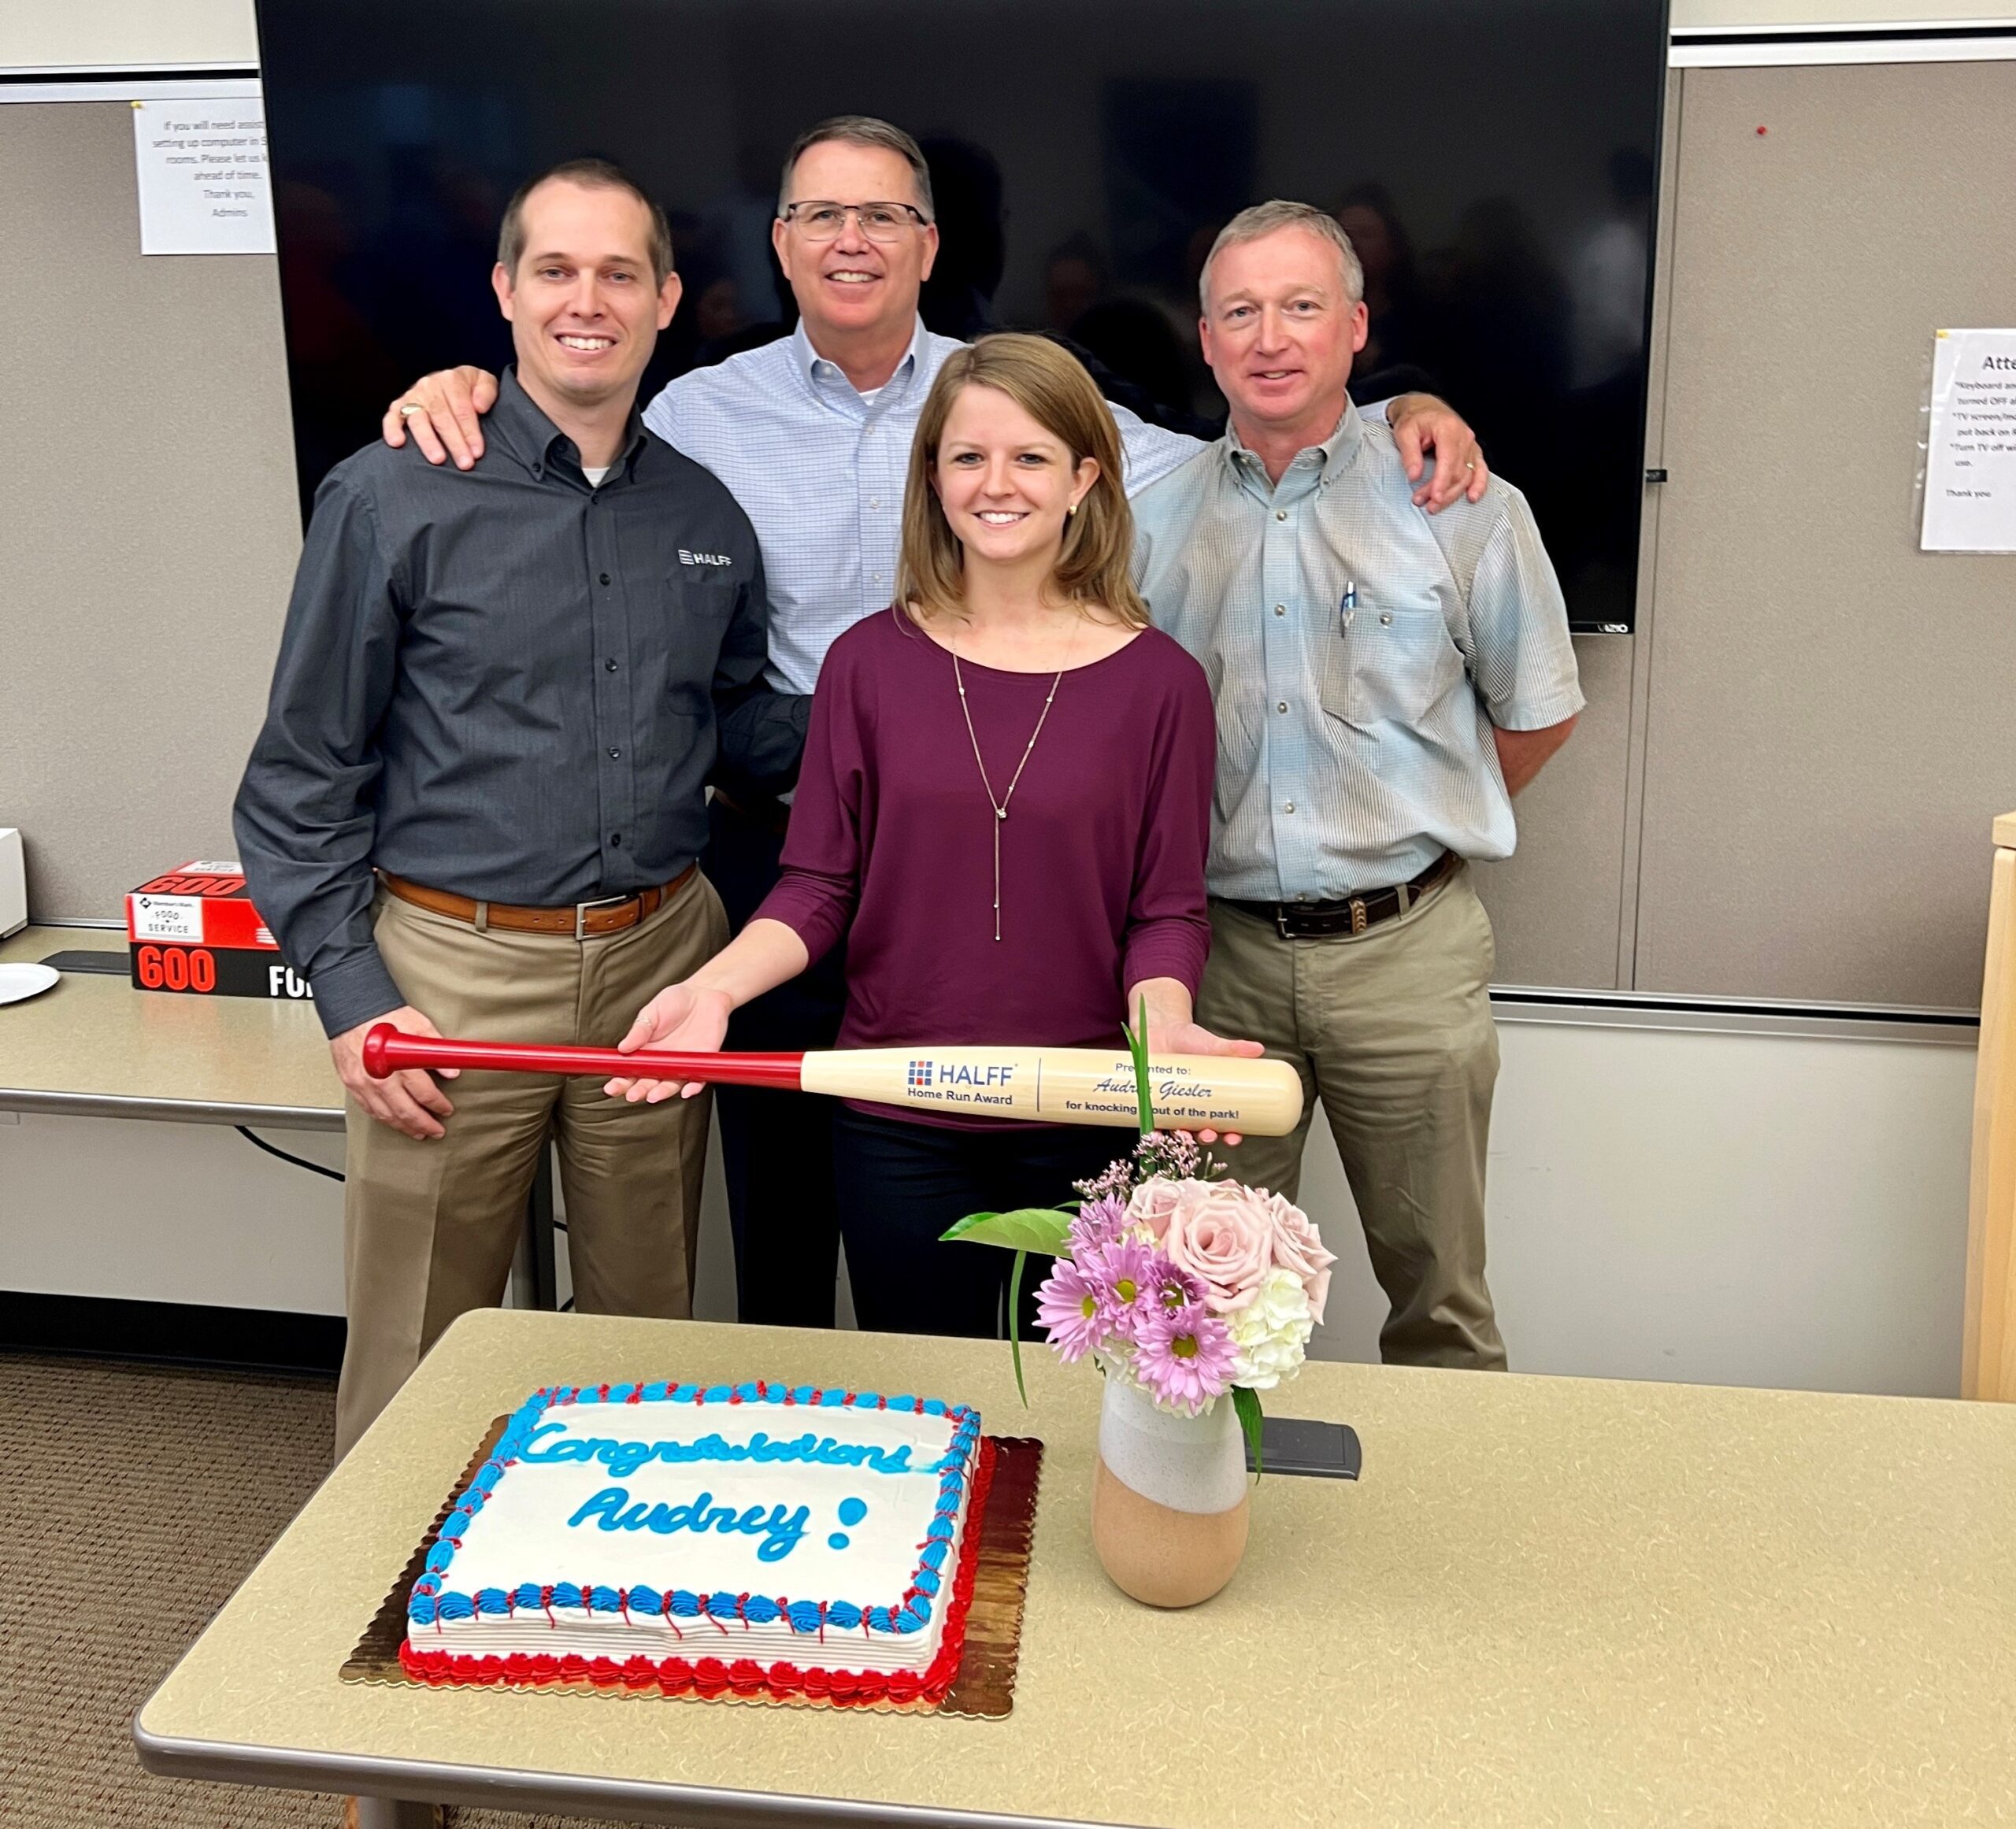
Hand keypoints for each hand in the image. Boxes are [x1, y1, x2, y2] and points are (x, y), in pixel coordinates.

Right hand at [331, 1005, 457, 1139]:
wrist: (353, 1008)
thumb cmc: (384, 1015)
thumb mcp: (419, 1026)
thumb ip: (436, 1050)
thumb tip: (452, 1071)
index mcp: (399, 1063)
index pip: (424, 1094)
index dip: (439, 1105)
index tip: (447, 1110)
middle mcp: (380, 1077)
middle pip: (406, 1111)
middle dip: (424, 1125)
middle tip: (436, 1131)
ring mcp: (363, 1083)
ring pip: (386, 1115)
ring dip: (404, 1127)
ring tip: (417, 1133)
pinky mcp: (351, 1083)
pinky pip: (368, 1108)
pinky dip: (382, 1118)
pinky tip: (392, 1121)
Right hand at [381, 367, 499, 469]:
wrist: (450, 383)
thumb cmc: (470, 388)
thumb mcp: (484, 382)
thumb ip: (486, 390)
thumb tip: (479, 406)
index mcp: (451, 379)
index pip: (461, 409)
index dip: (470, 431)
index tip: (477, 452)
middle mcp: (429, 386)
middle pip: (442, 417)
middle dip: (454, 442)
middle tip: (464, 463)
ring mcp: (412, 397)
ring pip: (418, 420)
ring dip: (428, 441)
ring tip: (438, 460)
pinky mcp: (398, 407)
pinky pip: (391, 417)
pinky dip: (392, 429)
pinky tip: (397, 443)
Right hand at [605, 983, 734, 1103]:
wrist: (706, 994)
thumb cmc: (677, 1000)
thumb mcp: (653, 1011)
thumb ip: (640, 1030)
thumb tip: (622, 1047)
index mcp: (645, 1050)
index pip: (629, 1071)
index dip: (620, 1081)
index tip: (611, 1087)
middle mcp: (661, 1062)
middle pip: (647, 1083)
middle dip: (637, 1091)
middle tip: (631, 1095)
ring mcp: (680, 1064)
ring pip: (670, 1085)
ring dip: (661, 1093)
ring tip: (652, 1096)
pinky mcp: (700, 1063)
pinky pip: (697, 1081)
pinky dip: (693, 1088)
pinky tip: (686, 1091)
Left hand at [1155, 1019, 1263, 1148]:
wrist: (1160, 1029)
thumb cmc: (1189, 1040)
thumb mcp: (1212, 1045)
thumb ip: (1233, 1048)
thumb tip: (1258, 1048)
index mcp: (1212, 1100)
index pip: (1225, 1124)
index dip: (1230, 1135)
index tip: (1234, 1137)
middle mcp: (1192, 1109)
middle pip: (1202, 1132)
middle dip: (1206, 1138)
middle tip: (1209, 1134)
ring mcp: (1171, 1108)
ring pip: (1178, 1132)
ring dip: (1181, 1139)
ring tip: (1183, 1135)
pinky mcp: (1150, 1104)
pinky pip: (1152, 1124)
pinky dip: (1154, 1132)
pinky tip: (1156, 1135)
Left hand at [1387, 393, 1489, 512]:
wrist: (1423, 408)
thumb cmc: (1415, 418)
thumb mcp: (1405, 432)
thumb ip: (1410, 454)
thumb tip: (1414, 476)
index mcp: (1449, 428)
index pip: (1448, 460)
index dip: (1441, 481)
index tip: (1433, 497)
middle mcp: (1464, 436)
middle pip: (1458, 471)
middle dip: (1441, 491)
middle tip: (1423, 502)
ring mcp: (1470, 444)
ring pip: (1467, 475)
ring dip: (1453, 493)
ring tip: (1435, 505)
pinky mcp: (1472, 451)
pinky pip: (1480, 470)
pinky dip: (1478, 484)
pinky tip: (1472, 496)